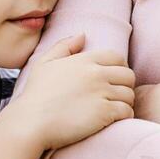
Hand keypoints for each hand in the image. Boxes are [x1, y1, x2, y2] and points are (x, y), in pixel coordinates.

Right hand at [1, 33, 135, 150]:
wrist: (30, 122)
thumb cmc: (35, 95)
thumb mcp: (44, 64)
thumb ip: (63, 46)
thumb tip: (82, 35)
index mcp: (84, 61)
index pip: (117, 57)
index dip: (119, 68)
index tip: (113, 80)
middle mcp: (96, 74)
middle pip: (128, 75)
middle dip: (125, 86)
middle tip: (116, 96)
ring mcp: (101, 92)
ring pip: (129, 94)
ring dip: (125, 102)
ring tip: (114, 109)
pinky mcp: (104, 112)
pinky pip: (126, 111)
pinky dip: (124, 116)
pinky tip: (114, 120)